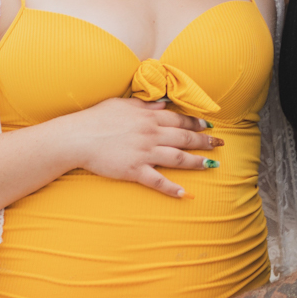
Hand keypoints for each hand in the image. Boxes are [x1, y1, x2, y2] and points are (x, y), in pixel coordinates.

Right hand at [65, 97, 221, 198]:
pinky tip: (185, 194)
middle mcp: (150, 134)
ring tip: (211, 166)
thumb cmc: (96, 118)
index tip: (208, 127)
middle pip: (184, 138)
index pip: (179, 119)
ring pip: (178, 158)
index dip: (196, 124)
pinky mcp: (134, 170)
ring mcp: (144, 153)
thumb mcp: (122, 104)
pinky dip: (172, 188)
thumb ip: (145, 105)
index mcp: (148, 117)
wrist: (77, 137)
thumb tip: (163, 104)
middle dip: (204, 142)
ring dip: (197, 162)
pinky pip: (158, 181)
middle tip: (219, 145)